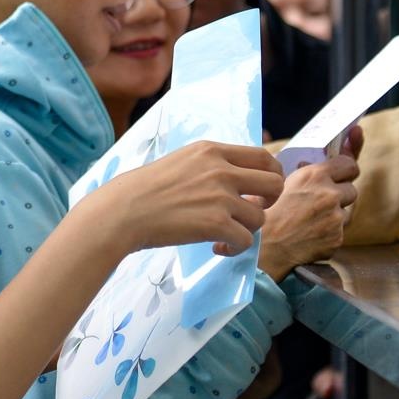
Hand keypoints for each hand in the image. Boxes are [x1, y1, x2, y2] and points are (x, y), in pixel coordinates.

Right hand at [95, 141, 283, 257]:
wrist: (124, 211)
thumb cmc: (145, 189)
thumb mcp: (182, 161)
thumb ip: (210, 165)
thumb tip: (237, 179)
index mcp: (212, 150)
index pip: (262, 156)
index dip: (270, 175)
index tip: (260, 190)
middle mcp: (221, 169)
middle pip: (274, 182)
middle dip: (270, 201)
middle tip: (252, 212)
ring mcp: (220, 197)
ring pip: (261, 216)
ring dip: (247, 229)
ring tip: (226, 235)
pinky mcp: (216, 224)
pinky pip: (246, 240)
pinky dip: (235, 248)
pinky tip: (217, 248)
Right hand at [258, 155, 359, 280]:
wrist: (266, 244)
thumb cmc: (267, 211)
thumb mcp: (281, 182)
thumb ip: (304, 173)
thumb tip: (313, 165)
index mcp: (315, 175)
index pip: (348, 165)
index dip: (346, 170)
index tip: (343, 175)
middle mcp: (329, 194)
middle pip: (352, 190)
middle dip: (341, 195)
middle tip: (325, 201)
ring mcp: (335, 217)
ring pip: (346, 213)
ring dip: (335, 215)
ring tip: (314, 220)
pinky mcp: (337, 237)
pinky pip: (340, 232)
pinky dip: (330, 233)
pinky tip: (312, 234)